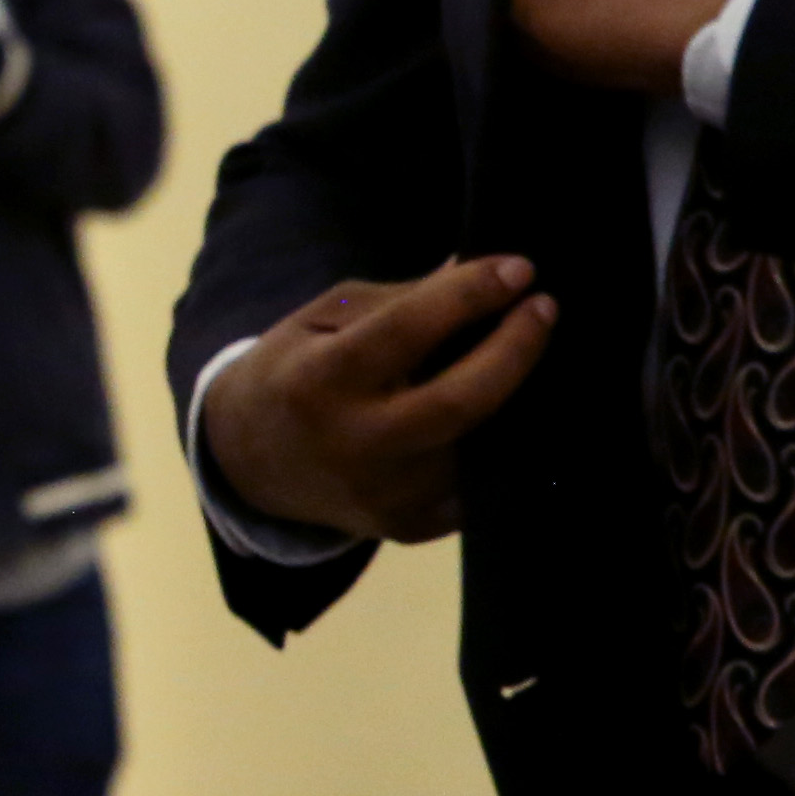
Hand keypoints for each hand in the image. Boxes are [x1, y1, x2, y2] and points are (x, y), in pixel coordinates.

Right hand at [199, 257, 557, 545]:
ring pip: (479, 445)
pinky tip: (508, 408)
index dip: (469, 296)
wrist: (250, 462)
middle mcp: (352, 445)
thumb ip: (402, 300)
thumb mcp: (323, 319)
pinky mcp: (410, 527)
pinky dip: (501, 441)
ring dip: (517, 395)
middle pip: (459, 402)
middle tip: (544, 308)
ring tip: (528, 351)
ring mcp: (384, 496)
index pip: (405, 331)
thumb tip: (487, 277)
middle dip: (515, 350)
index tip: (519, 268)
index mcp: (316, 381)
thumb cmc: (294, 371)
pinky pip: (478, 482)